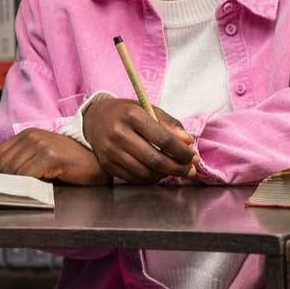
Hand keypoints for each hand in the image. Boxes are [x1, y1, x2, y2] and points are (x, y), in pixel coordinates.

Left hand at [0, 129, 111, 184]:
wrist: (96, 161)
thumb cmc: (69, 163)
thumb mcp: (42, 156)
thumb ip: (21, 161)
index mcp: (26, 134)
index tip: (4, 184)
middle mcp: (31, 136)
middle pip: (1, 165)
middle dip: (5, 182)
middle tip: (15, 193)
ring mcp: (41, 145)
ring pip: (12, 172)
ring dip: (16, 186)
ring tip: (26, 193)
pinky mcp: (50, 157)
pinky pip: (26, 176)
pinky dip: (27, 186)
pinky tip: (36, 189)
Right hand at [82, 98, 197, 183]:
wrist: (95, 119)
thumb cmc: (127, 113)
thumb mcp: (148, 110)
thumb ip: (170, 125)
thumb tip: (188, 141)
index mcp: (132, 115)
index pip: (163, 139)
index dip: (182, 151)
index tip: (194, 156)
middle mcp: (118, 133)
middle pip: (155, 159)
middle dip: (177, 167)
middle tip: (191, 170)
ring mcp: (110, 151)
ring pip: (144, 172)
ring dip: (165, 175)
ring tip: (176, 171)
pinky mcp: (107, 164)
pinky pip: (133, 178)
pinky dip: (150, 179)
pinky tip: (160, 173)